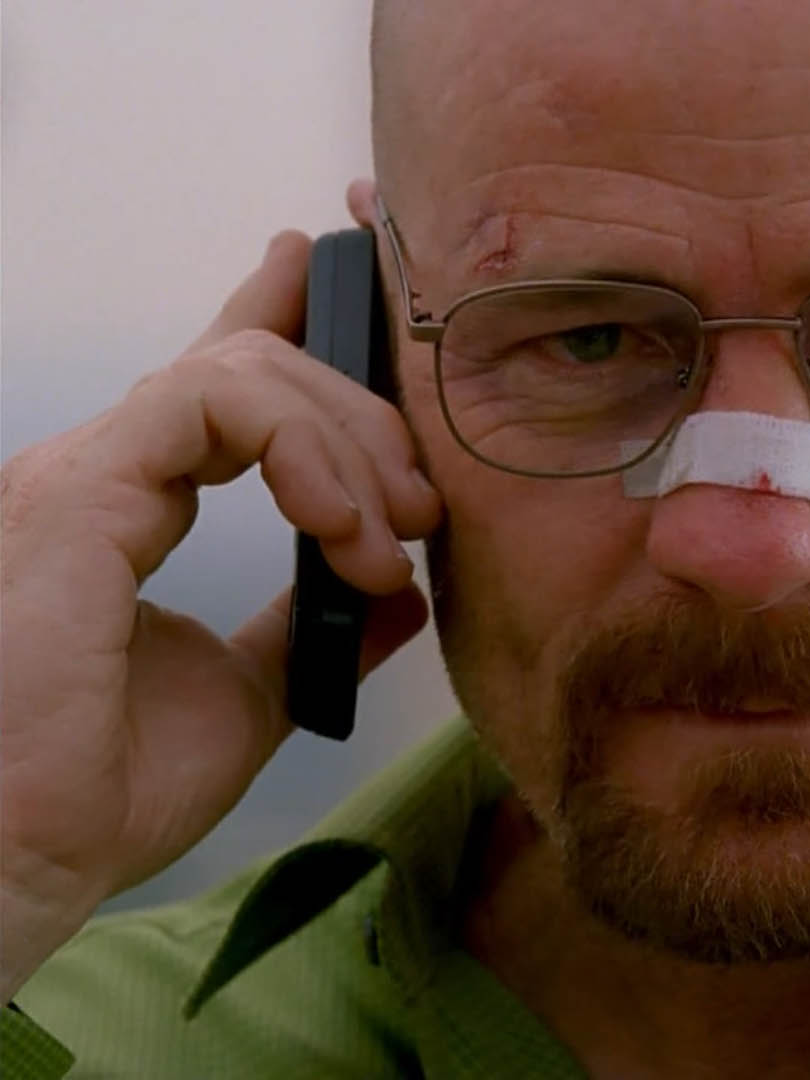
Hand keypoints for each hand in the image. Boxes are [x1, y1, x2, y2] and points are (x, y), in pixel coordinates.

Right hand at [0, 232, 441, 999]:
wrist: (24, 857)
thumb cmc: (104, 789)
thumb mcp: (250, 693)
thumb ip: (311, 626)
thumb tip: (397, 590)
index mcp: (128, 507)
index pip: (216, 384)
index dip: (283, 319)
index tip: (352, 290)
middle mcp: (102, 474)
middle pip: (251, 366)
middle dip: (364, 416)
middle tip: (423, 509)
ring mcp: (84, 474)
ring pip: (242, 370)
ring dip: (346, 439)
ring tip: (390, 533)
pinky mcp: (81, 488)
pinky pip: (211, 399)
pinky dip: (302, 446)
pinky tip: (343, 524)